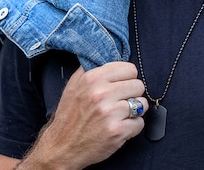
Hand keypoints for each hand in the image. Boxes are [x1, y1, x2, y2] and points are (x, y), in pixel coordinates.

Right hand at [20, 61, 147, 169]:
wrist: (62, 146)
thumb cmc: (70, 116)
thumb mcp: (74, 85)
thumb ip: (91, 70)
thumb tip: (110, 57)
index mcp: (92, 78)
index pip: (129, 68)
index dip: (127, 78)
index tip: (121, 86)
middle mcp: (101, 93)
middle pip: (138, 85)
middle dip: (132, 95)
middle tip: (120, 103)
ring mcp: (110, 112)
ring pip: (141, 104)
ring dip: (134, 111)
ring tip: (119, 115)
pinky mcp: (117, 131)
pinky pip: (140, 123)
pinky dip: (132, 127)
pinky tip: (119, 127)